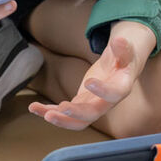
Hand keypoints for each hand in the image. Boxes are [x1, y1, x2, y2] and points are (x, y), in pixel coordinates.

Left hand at [29, 21, 154, 129]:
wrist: (120, 69)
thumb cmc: (123, 59)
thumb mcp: (125, 51)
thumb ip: (123, 47)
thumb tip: (119, 40)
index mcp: (120, 89)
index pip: (113, 94)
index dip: (102, 91)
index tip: (88, 82)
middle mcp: (106, 103)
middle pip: (91, 115)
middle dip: (74, 114)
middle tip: (59, 109)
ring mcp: (92, 106)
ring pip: (76, 121)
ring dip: (59, 118)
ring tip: (40, 111)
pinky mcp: (80, 105)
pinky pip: (64, 113)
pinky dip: (49, 111)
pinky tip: (34, 107)